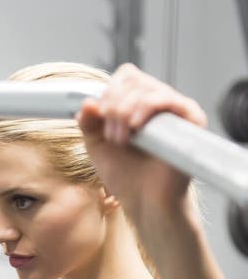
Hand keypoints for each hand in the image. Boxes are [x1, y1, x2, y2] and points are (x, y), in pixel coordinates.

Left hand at [75, 63, 206, 236]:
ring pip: (147, 88)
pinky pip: (168, 99)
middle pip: (133, 79)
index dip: (108, 93)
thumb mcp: (97, 145)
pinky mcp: (191, 119)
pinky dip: (146, 108)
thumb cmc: (125, 175)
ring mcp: (176, 109)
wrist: (144, 202)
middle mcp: (159, 102)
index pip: (125, 77)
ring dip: (125, 112)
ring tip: (121, 140)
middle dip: (114, 106)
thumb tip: (87, 101)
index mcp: (139, 103)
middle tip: (112, 137)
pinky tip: (135, 127)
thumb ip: (89, 122)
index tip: (100, 119)